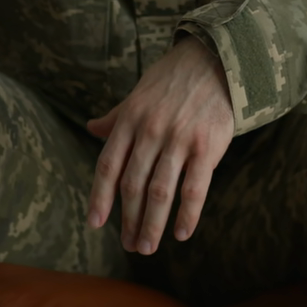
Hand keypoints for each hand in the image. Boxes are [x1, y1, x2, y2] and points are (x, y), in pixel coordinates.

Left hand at [86, 35, 234, 254]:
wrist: (215, 59)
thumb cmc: (173, 79)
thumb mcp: (139, 94)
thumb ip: (116, 117)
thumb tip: (91, 128)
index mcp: (130, 119)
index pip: (109, 166)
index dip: (100, 197)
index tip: (96, 223)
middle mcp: (151, 131)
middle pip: (133, 186)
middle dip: (128, 220)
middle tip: (129, 245)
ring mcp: (179, 139)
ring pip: (160, 193)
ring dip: (152, 225)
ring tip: (147, 246)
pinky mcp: (206, 146)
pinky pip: (194, 188)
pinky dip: (187, 215)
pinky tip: (181, 233)